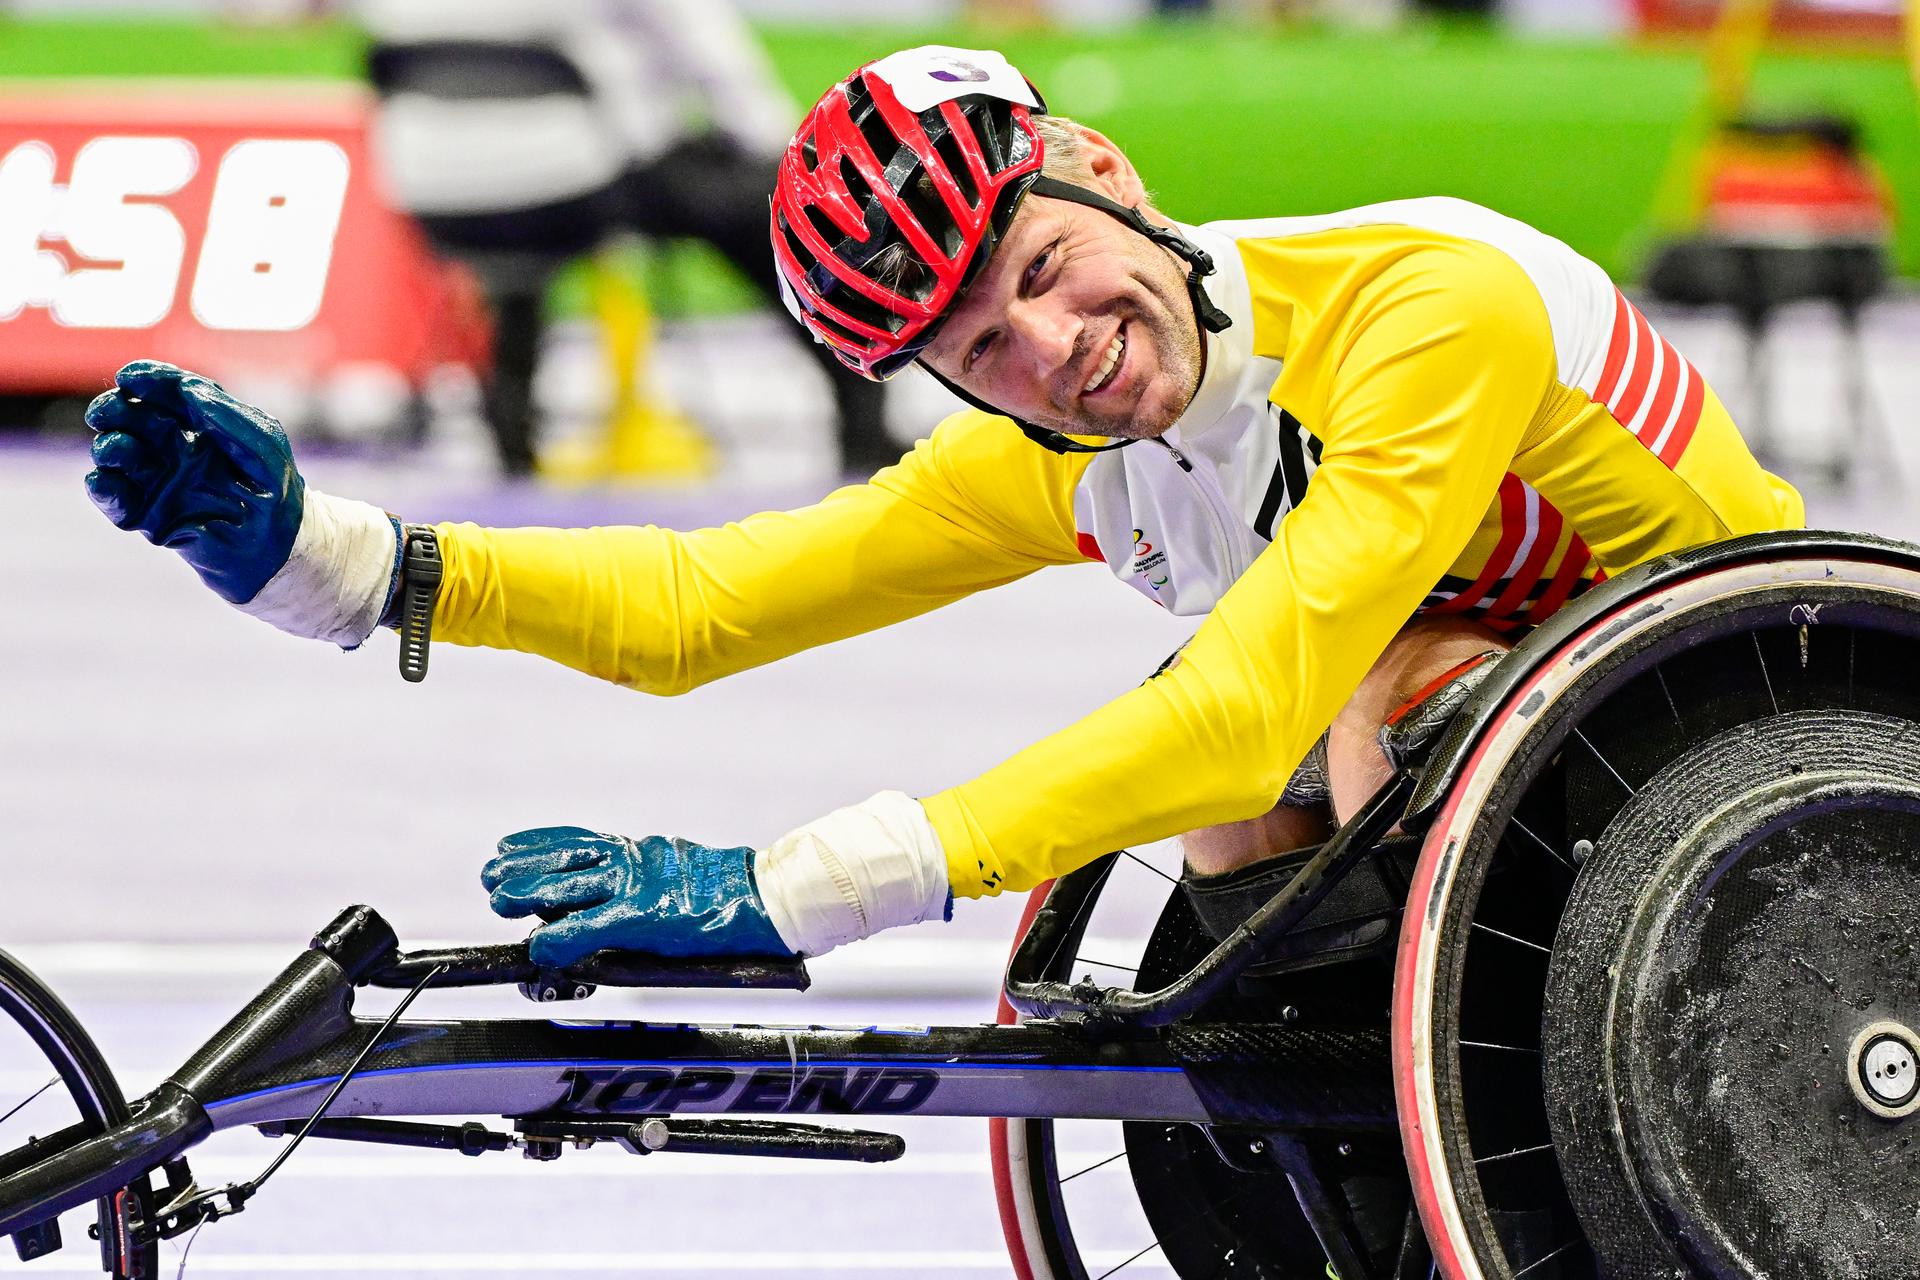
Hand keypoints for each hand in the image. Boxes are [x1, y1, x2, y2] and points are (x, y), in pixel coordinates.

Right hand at [84, 360, 304, 603]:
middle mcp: (171, 445)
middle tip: (104, 412)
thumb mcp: (265, 446)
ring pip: (117, 453)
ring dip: (109, 447)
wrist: (276, 548)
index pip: (167, 392)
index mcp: (199, 422)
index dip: (147, 379)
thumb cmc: (275, 490)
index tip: (129, 376)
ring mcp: (156, 478)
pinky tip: (102, 479)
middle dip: (114, 409)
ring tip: (114, 448)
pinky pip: (115, 499)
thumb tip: (190, 390)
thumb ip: (232, 418)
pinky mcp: (146, 514)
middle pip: (132, 417)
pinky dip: (103, 489)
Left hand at [483, 827, 795, 967]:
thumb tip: (618, 905)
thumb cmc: (735, 895)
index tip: (511, 847)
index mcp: (645, 851)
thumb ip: (649, 884)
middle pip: (566, 858)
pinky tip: (540, 945)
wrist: (770, 897)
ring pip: (569, 884)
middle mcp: (635, 860)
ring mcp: (638, 885)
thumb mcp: (682, 875)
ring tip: (498, 898)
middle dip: (524, 867)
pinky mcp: (645, 915)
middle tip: (491, 874)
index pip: (581, 840)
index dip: (541, 844)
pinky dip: (561, 936)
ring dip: (529, 892)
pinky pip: (591, 925)